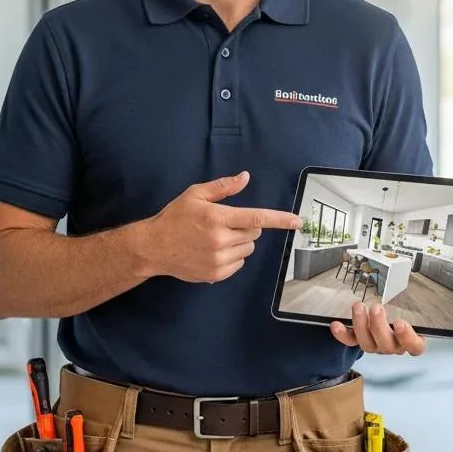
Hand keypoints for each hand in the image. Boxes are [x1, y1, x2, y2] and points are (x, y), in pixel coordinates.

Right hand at [140, 171, 301, 283]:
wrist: (153, 247)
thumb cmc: (174, 217)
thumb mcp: (195, 194)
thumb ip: (223, 186)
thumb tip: (245, 177)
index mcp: (217, 217)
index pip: (257, 218)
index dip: (280, 219)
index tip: (298, 222)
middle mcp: (220, 240)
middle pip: (254, 233)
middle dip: (247, 227)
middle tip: (226, 223)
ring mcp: (218, 259)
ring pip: (248, 249)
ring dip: (240, 242)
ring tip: (217, 238)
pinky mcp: (216, 274)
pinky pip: (239, 263)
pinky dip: (233, 257)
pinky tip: (213, 251)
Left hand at [330, 303, 425, 354]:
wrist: (389, 317)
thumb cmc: (404, 311)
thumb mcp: (414, 306)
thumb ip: (416, 300)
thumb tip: (420, 279)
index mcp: (411, 340)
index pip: (415, 346)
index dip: (408, 337)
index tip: (400, 323)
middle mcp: (393, 346)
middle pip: (387, 345)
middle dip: (379, 326)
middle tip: (376, 308)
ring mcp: (376, 345)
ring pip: (367, 343)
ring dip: (361, 325)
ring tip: (358, 306)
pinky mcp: (360, 342)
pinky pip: (351, 341)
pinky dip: (342, 334)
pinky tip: (336, 324)